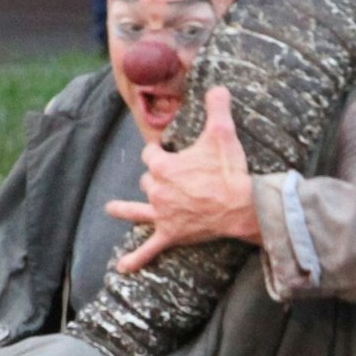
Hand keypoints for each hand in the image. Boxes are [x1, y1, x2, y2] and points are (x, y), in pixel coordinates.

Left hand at [107, 86, 260, 272]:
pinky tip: (124, 267)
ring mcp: (162, 213)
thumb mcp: (223, 133)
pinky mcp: (171, 233)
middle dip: (156, 178)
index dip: (159, 152)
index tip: (167, 150)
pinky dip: (137, 258)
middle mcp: (157, 190)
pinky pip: (150, 249)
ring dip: (124, 210)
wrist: (243, 206)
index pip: (150, 154)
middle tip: (173, 178)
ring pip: (138, 210)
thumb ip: (217, 107)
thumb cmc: (230, 170)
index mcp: (163, 166)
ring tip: (111, 209)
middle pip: (147, 180)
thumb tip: (218, 87)